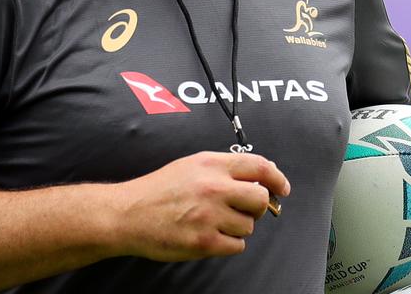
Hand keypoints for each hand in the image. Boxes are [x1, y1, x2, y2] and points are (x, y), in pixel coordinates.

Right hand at [113, 151, 290, 261]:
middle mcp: (213, 188)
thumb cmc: (160, 190)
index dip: (277, 178)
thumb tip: (261, 178)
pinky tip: (209, 235)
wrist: (129, 214)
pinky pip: (236, 246)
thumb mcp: (191, 166)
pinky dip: (228, 244)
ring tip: (213, 222)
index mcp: (211, 165)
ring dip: (237, 227)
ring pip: (249, 226)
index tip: (282, 188)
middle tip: (244, 210)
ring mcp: (209, 216)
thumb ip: (224, 168)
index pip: (260, 167)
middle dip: (257, 207)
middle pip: (260, 199)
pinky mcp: (204, 242)